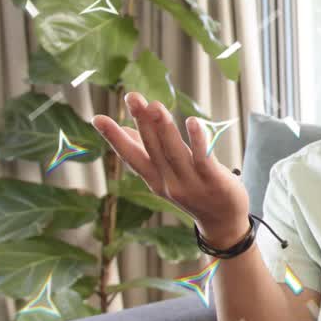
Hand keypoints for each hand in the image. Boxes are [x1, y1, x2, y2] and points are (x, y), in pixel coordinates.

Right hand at [92, 92, 250, 245]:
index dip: (114, 138)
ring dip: (164, 129)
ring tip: (155, 106)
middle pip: (152, 149)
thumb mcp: (166, 176)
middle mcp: (169, 182)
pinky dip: (198, 140)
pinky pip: (204, 159)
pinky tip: (193, 121)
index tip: (97, 118)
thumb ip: (147, 153)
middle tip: (132, 97)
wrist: (223, 223)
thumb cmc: (195, 192)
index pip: (131, 156)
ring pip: (174, 153)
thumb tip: (126, 129)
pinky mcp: (214, 181)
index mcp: (155, 179)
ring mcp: (191, 183)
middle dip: (142, 122)